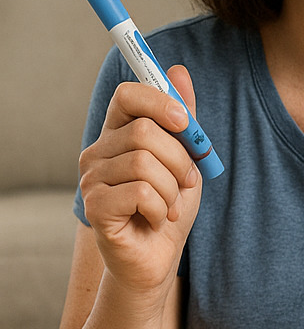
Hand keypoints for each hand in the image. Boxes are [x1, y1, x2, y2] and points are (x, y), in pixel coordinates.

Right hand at [77, 65, 202, 300]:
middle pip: (145, 132)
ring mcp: (92, 179)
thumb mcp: (186, 160)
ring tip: (169, 205)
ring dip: (173, 188)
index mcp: (119, 134)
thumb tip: (178, 71)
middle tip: (186, 181)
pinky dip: (162, 207)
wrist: (158, 257)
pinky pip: (141, 192)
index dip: (160, 101)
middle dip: (180, 159)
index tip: (186, 122)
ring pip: (145, 163)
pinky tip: (156, 219)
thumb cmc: (169, 206)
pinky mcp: (94, 206)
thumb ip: (183, 121)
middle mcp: (98, 151)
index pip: (128, 95)